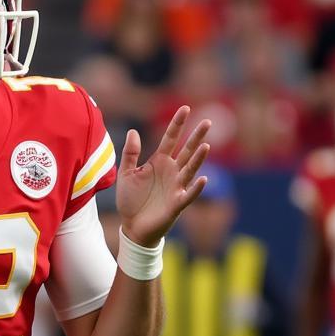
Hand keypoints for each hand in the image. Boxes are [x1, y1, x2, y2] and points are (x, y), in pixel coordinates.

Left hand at [117, 107, 209, 246]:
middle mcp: (171, 171)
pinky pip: (189, 194)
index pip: (170, 139)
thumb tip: (133, 131)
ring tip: (205, 146)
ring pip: (190, 169)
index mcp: (159, 162)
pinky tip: (203, 179)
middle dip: (196, 137)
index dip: (177, 124)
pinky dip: (196, 188)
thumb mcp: (126, 174)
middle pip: (186, 150)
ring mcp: (176, 187)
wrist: (132, 227)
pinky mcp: (177, 203)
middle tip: (207, 121)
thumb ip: (130, 153)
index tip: (185, 108)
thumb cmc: (131, 200)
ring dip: (198, 159)